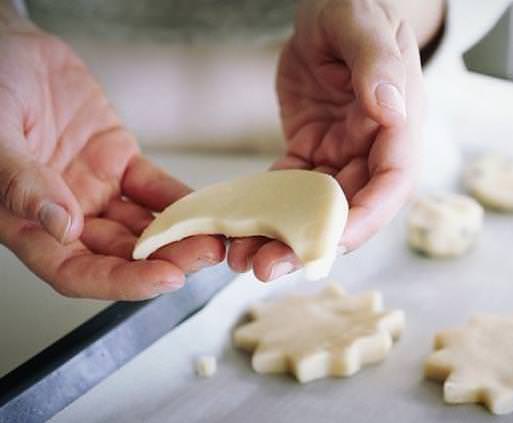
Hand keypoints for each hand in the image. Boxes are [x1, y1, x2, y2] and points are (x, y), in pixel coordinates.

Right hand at [0, 25, 224, 299]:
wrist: (10, 47)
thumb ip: (20, 181)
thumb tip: (61, 226)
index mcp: (26, 221)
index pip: (75, 270)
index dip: (121, 282)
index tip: (164, 279)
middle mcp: (64, 214)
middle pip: (119, 254)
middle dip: (164, 260)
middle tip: (203, 255)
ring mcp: (94, 189)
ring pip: (141, 226)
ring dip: (179, 235)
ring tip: (214, 236)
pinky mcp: (117, 161)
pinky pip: (153, 187)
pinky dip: (179, 199)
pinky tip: (205, 205)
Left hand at [227, 0, 424, 280]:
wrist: (329, 7)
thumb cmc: (355, 5)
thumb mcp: (363, 23)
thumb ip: (377, 64)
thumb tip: (391, 111)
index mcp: (397, 122)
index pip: (392, 182)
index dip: (365, 218)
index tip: (328, 243)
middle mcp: (372, 146)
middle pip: (349, 208)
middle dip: (312, 242)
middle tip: (266, 266)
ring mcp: (341, 152)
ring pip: (316, 209)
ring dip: (284, 237)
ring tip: (245, 260)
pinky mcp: (312, 151)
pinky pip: (289, 189)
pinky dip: (267, 211)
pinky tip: (239, 229)